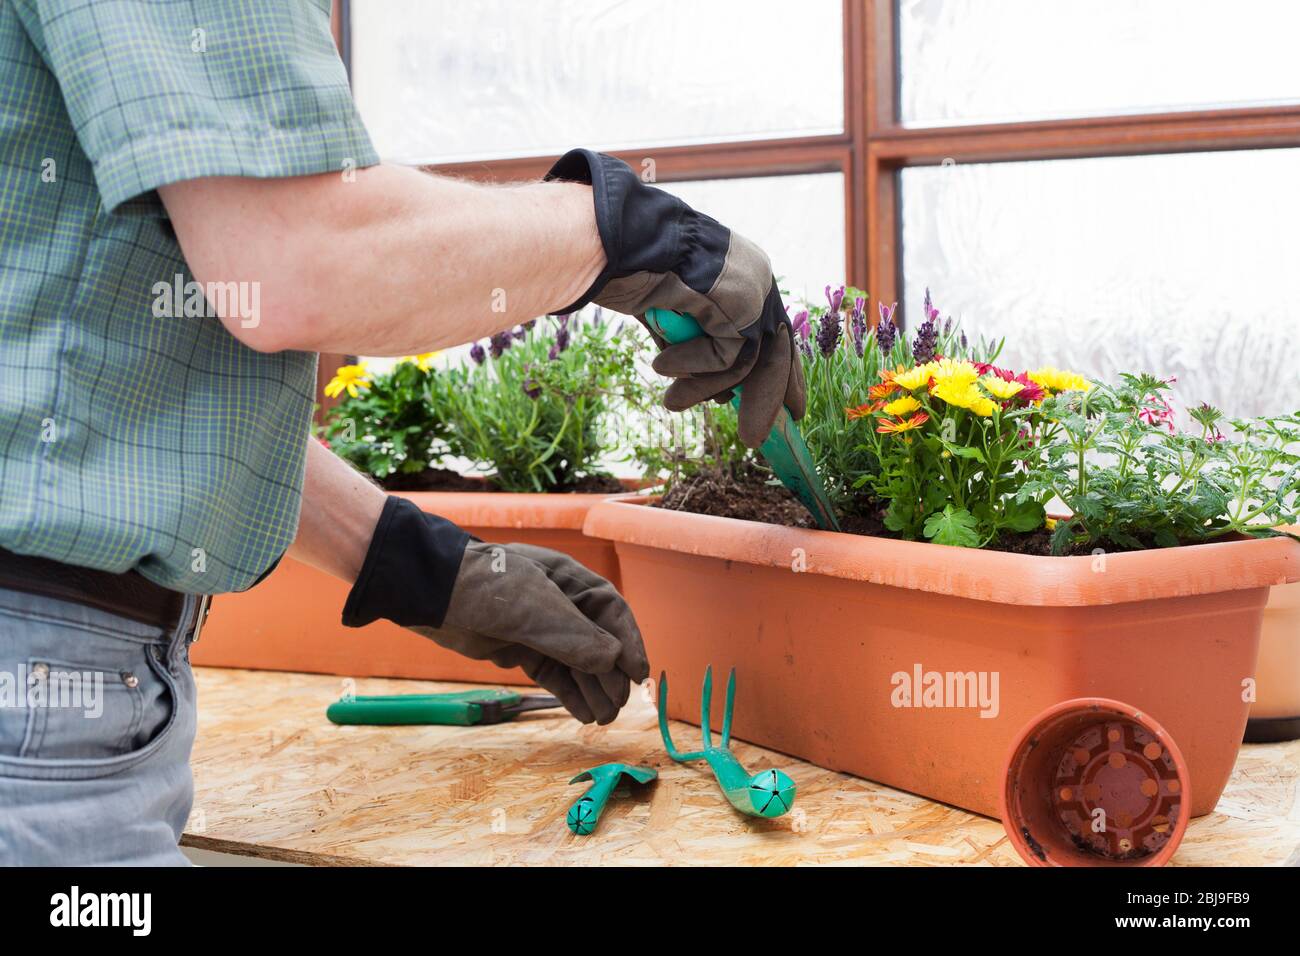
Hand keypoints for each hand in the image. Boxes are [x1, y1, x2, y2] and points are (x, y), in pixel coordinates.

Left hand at [342, 497, 648, 723]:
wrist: (434, 594)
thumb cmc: (491, 590)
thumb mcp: (539, 612)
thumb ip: (577, 639)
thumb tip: (612, 662)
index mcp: (570, 580)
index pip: (612, 613)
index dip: (629, 643)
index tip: (639, 674)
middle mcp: (560, 602)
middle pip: (597, 642)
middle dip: (609, 675)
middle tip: (617, 706)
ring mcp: (539, 626)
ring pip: (576, 661)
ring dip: (592, 689)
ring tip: (603, 718)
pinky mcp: (519, 646)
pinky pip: (553, 672)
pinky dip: (568, 692)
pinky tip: (582, 714)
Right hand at [545, 149, 804, 447]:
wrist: (624, 242)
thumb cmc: (633, 269)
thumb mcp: (673, 313)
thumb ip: (697, 346)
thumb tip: (719, 395)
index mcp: (742, 274)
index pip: (769, 330)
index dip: (776, 370)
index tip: (781, 404)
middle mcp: (757, 279)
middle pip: (776, 350)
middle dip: (766, 398)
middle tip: (756, 437)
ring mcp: (755, 292)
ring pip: (748, 362)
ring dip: (705, 389)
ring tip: (672, 404)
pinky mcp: (745, 307)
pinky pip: (726, 358)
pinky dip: (694, 367)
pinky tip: (662, 363)